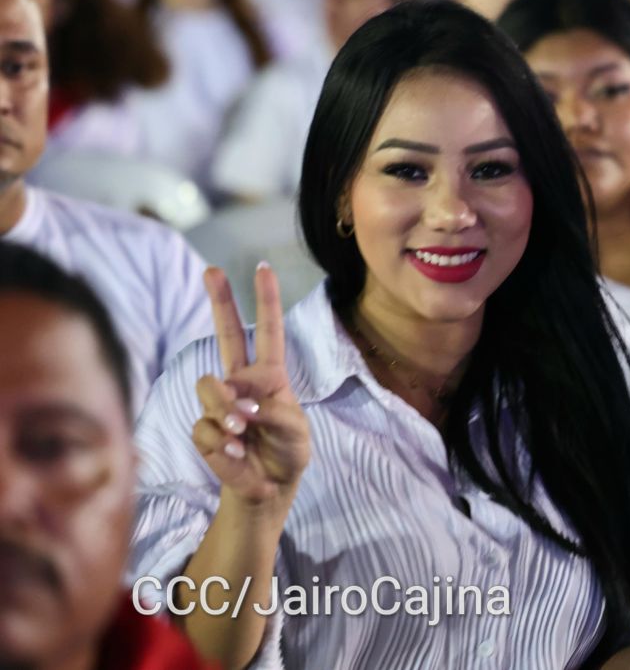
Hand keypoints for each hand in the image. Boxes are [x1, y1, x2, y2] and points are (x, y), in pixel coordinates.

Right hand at [192, 264, 310, 513]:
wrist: (269, 488)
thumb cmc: (287, 453)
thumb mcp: (295, 430)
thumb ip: (274, 412)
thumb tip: (240, 405)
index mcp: (271, 374)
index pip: (268, 331)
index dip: (266, 300)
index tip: (263, 268)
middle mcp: (241, 381)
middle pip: (227, 334)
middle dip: (220, 300)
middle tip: (212, 271)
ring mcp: (219, 403)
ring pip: (210, 387)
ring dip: (228, 410)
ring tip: (245, 432)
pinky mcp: (205, 429)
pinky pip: (207, 427)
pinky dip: (225, 443)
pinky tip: (237, 453)